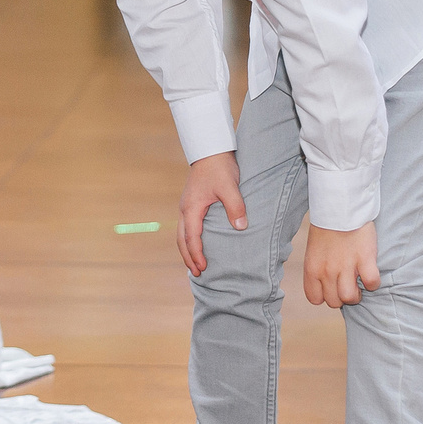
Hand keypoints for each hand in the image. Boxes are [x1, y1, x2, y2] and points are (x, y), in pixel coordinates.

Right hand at [176, 151, 244, 277]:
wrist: (211, 149)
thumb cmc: (219, 168)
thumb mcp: (230, 187)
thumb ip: (235, 207)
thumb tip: (240, 227)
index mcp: (191, 208)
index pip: (192, 238)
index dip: (196, 255)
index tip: (203, 268)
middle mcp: (185, 209)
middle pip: (182, 239)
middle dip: (188, 257)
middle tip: (196, 274)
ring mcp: (187, 205)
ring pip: (183, 233)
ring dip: (187, 250)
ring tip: (194, 264)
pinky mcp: (192, 202)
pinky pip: (188, 226)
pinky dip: (190, 239)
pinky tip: (198, 243)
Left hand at [302, 222, 381, 306]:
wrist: (340, 206)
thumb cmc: (326, 226)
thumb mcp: (314, 249)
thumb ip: (318, 267)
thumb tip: (325, 283)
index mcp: (312, 268)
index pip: (315, 298)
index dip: (325, 296)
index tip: (332, 287)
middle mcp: (327, 271)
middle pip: (334, 301)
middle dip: (341, 296)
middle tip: (347, 283)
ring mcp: (346, 266)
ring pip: (350, 297)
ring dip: (357, 293)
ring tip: (359, 282)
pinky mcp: (365, 259)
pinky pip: (372, 283)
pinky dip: (373, 282)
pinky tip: (370, 273)